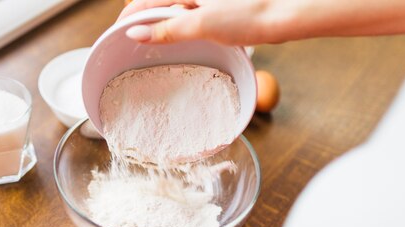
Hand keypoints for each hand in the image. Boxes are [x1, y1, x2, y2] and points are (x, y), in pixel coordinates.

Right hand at [120, 0, 404, 44]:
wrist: (288, 11)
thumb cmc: (250, 14)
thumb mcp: (203, 24)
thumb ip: (167, 29)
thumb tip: (136, 32)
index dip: (128, 17)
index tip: (116, 35)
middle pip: (157, 3)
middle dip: (143, 21)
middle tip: (134, 44)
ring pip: (173, 9)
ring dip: (163, 25)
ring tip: (155, 44)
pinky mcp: (217, 4)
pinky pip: (190, 13)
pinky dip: (181, 26)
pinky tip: (184, 38)